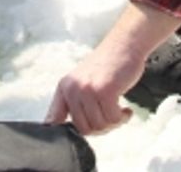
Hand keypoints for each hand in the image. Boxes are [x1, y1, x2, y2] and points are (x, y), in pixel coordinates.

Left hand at [44, 3, 180, 134]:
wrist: (124, 45)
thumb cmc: (107, 66)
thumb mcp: (83, 81)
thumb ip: (74, 102)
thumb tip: (59, 125)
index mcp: (64, 87)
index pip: (54, 120)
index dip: (63, 133)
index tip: (76, 134)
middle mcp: (72, 89)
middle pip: (83, 129)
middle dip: (100, 129)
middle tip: (111, 118)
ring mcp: (87, 90)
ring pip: (100, 126)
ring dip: (114, 123)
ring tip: (119, 111)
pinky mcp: (104, 91)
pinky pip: (113, 119)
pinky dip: (122, 118)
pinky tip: (126, 110)